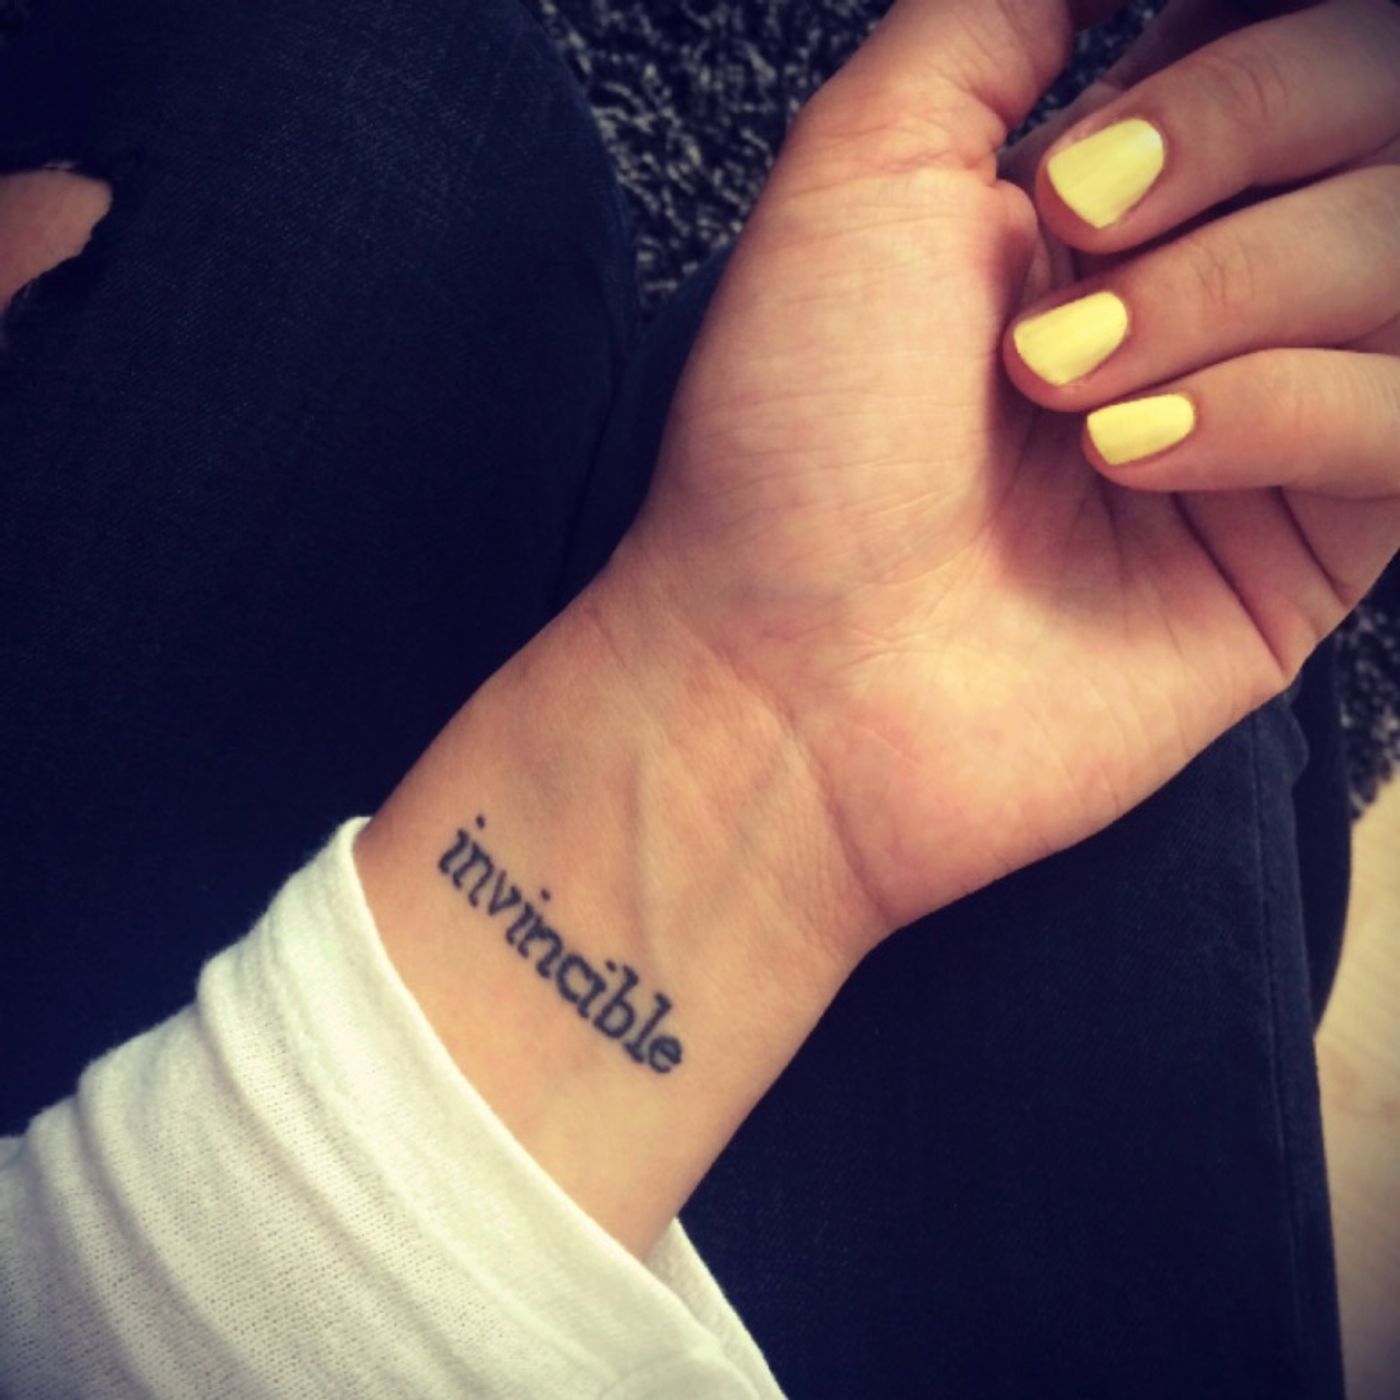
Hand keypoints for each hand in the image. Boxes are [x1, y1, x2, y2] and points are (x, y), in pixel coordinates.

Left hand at [605, 0, 1399, 951]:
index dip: (1242, 62)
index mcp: (1128, 188)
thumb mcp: (867, 165)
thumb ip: (1001, 20)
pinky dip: (1281, 409)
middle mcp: (1217, 286)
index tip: (1093, 166)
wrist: (787, 675)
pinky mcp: (1314, 548)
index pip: (1306, 48)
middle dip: (1229, 144)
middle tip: (1064, 268)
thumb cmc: (798, 431)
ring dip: (1231, 293)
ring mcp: (1277, 417)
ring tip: (1067, 397)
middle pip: (1381, 117)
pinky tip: (1136, 462)